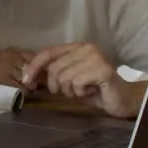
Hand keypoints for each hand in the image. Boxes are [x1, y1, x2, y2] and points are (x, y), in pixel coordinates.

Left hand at [21, 42, 142, 118]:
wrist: (121, 100)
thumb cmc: (94, 90)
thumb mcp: (69, 80)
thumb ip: (53, 73)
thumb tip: (26, 75)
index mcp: (76, 46)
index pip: (48, 52)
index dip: (34, 66)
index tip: (26, 80)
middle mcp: (85, 47)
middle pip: (54, 68)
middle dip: (58, 86)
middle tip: (73, 91)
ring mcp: (95, 56)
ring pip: (64, 77)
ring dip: (71, 91)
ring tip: (84, 90)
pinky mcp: (102, 69)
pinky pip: (77, 83)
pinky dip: (81, 92)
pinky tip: (92, 91)